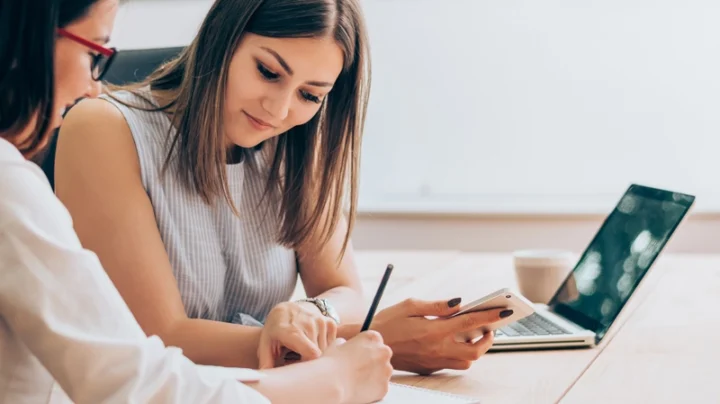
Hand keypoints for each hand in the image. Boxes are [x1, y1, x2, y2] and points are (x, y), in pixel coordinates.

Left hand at [258, 301, 337, 368]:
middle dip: (310, 362)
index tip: (298, 367)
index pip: (312, 354)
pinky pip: (332, 344)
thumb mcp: (266, 343)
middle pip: (319, 356)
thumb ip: (266, 361)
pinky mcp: (330, 322)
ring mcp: (321, 322)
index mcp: (293, 332)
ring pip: (326, 351)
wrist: (287, 309)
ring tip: (304, 351)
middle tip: (298, 360)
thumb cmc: (275, 330)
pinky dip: (324, 348)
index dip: (307, 365)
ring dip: (317, 355)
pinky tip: (313, 344)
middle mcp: (310, 325)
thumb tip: (265, 376)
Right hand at [323, 331, 393, 403]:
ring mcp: (386, 370)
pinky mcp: (385, 387)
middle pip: (382, 356)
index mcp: (373, 338)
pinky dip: (372, 389)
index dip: (367, 349)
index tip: (359, 355)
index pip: (375, 341)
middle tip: (358, 369)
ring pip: (383, 372)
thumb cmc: (332, 362)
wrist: (332, 382)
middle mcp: (384, 352)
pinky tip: (359, 388)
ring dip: (374, 375)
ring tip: (357, 380)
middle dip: (373, 362)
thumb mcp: (337, 344)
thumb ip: (346, 342)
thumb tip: (345, 344)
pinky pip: (380, 387)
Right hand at [370, 298, 510, 374]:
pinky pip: (453, 364)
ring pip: (467, 361)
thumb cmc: (388, 322)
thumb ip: (437, 305)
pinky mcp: (429, 368)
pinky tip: (456, 342)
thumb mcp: (410, 305)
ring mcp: (434, 361)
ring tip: (474, 334)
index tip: (505, 310)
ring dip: (475, 349)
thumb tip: (459, 303)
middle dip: (488, 338)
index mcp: (434, 330)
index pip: (470, 322)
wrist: (370, 345)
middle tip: (490, 327)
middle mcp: (437, 348)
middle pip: (475, 350)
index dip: (491, 315)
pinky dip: (461, 354)